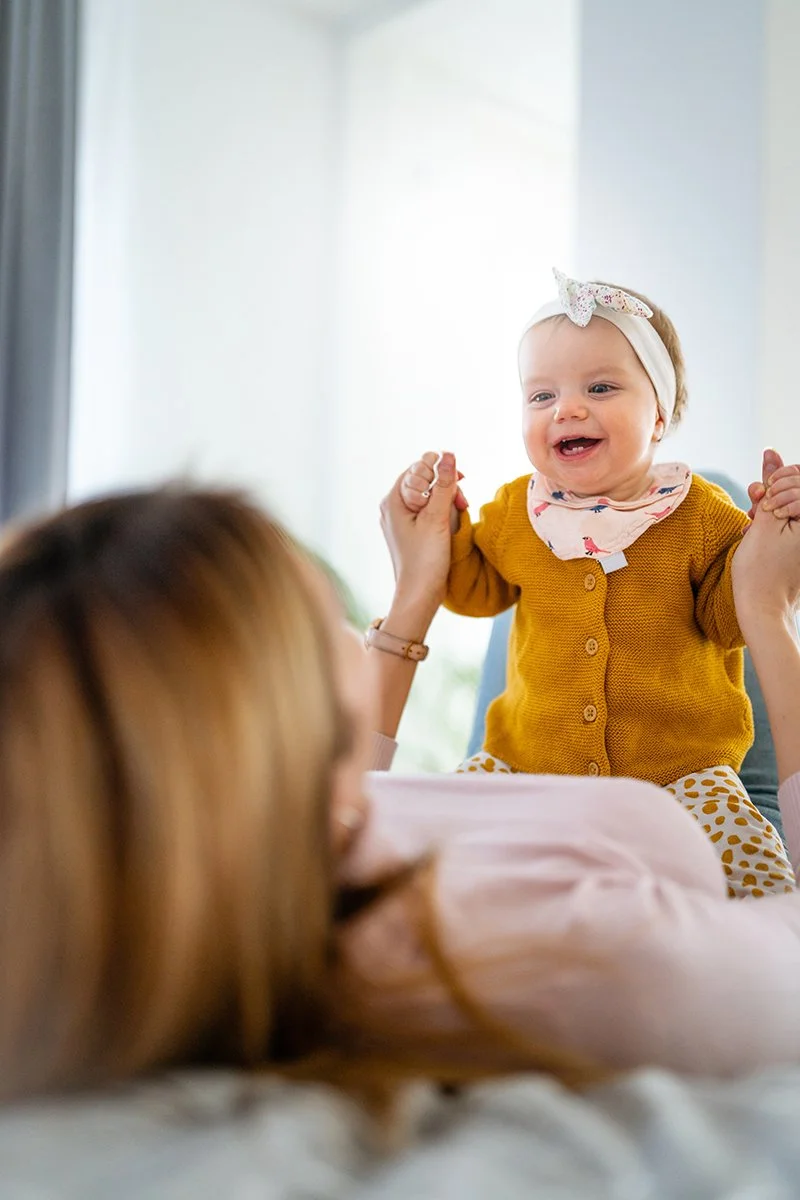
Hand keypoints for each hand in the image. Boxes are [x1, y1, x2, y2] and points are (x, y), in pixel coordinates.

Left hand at [380, 451, 460, 615]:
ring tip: (461, 512)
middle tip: (462, 502)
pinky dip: (443, 512)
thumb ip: (443, 485)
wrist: (419, 595)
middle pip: (424, 480)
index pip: (417, 468)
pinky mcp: (411, 531)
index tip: (459, 482)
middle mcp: (393, 507)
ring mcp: (401, 519)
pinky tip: (454, 520)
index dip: (439, 471)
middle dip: (446, 486)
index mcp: (393, 500)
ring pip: (429, 496)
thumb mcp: (437, 518)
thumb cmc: (425, 559)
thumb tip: (448, 454)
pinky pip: (429, 510)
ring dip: (448, 499)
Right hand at [733, 456, 799, 636]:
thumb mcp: (765, 521)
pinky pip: (788, 522)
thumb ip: (771, 484)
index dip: (778, 481)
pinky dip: (772, 523)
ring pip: (790, 505)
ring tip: (752, 525)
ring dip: (768, 508)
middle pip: (796, 489)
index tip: (761, 500)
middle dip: (773, 494)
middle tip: (755, 512)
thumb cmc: (762, 571)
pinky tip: (756, 533)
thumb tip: (772, 453)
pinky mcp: (799, 547)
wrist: (763, 610)